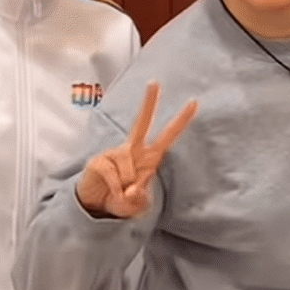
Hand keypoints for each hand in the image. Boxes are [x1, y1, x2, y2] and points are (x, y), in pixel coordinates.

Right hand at [77, 82, 197, 217]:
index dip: (181, 122)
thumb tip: (133, 190)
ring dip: (125, 188)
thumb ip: (138, 200)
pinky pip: (113, 176)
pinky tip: (110, 192)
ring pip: (128, 169)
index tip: (195, 102)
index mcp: (149, 159)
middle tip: (155, 82)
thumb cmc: (121, 201)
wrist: (94, 207)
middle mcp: (133, 151)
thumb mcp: (135, 207)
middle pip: (141, 123)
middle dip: (148, 103)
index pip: (168, 137)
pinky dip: (115, 190)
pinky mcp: (99, 161)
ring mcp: (115, 154)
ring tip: (119, 193)